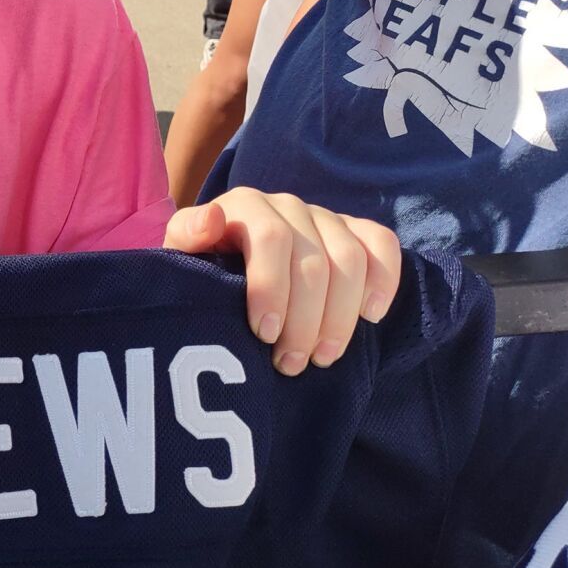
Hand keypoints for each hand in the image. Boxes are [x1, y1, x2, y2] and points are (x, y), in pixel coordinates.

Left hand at [165, 188, 400, 376]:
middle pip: (314, 261)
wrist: (228, 266)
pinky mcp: (355, 230)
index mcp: (245, 205)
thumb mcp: (184, 255)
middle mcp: (287, 204)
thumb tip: (212, 220)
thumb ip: (188, 237)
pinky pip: (382, 244)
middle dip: (305, 320)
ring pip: (350, 261)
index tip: (264, 334)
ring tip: (322, 356)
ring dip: (340, 317)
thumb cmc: (203, 267)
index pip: (271, 239)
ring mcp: (324, 216)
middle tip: (290, 363)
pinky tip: (370, 316)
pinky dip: (383, 280)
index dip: (272, 288)